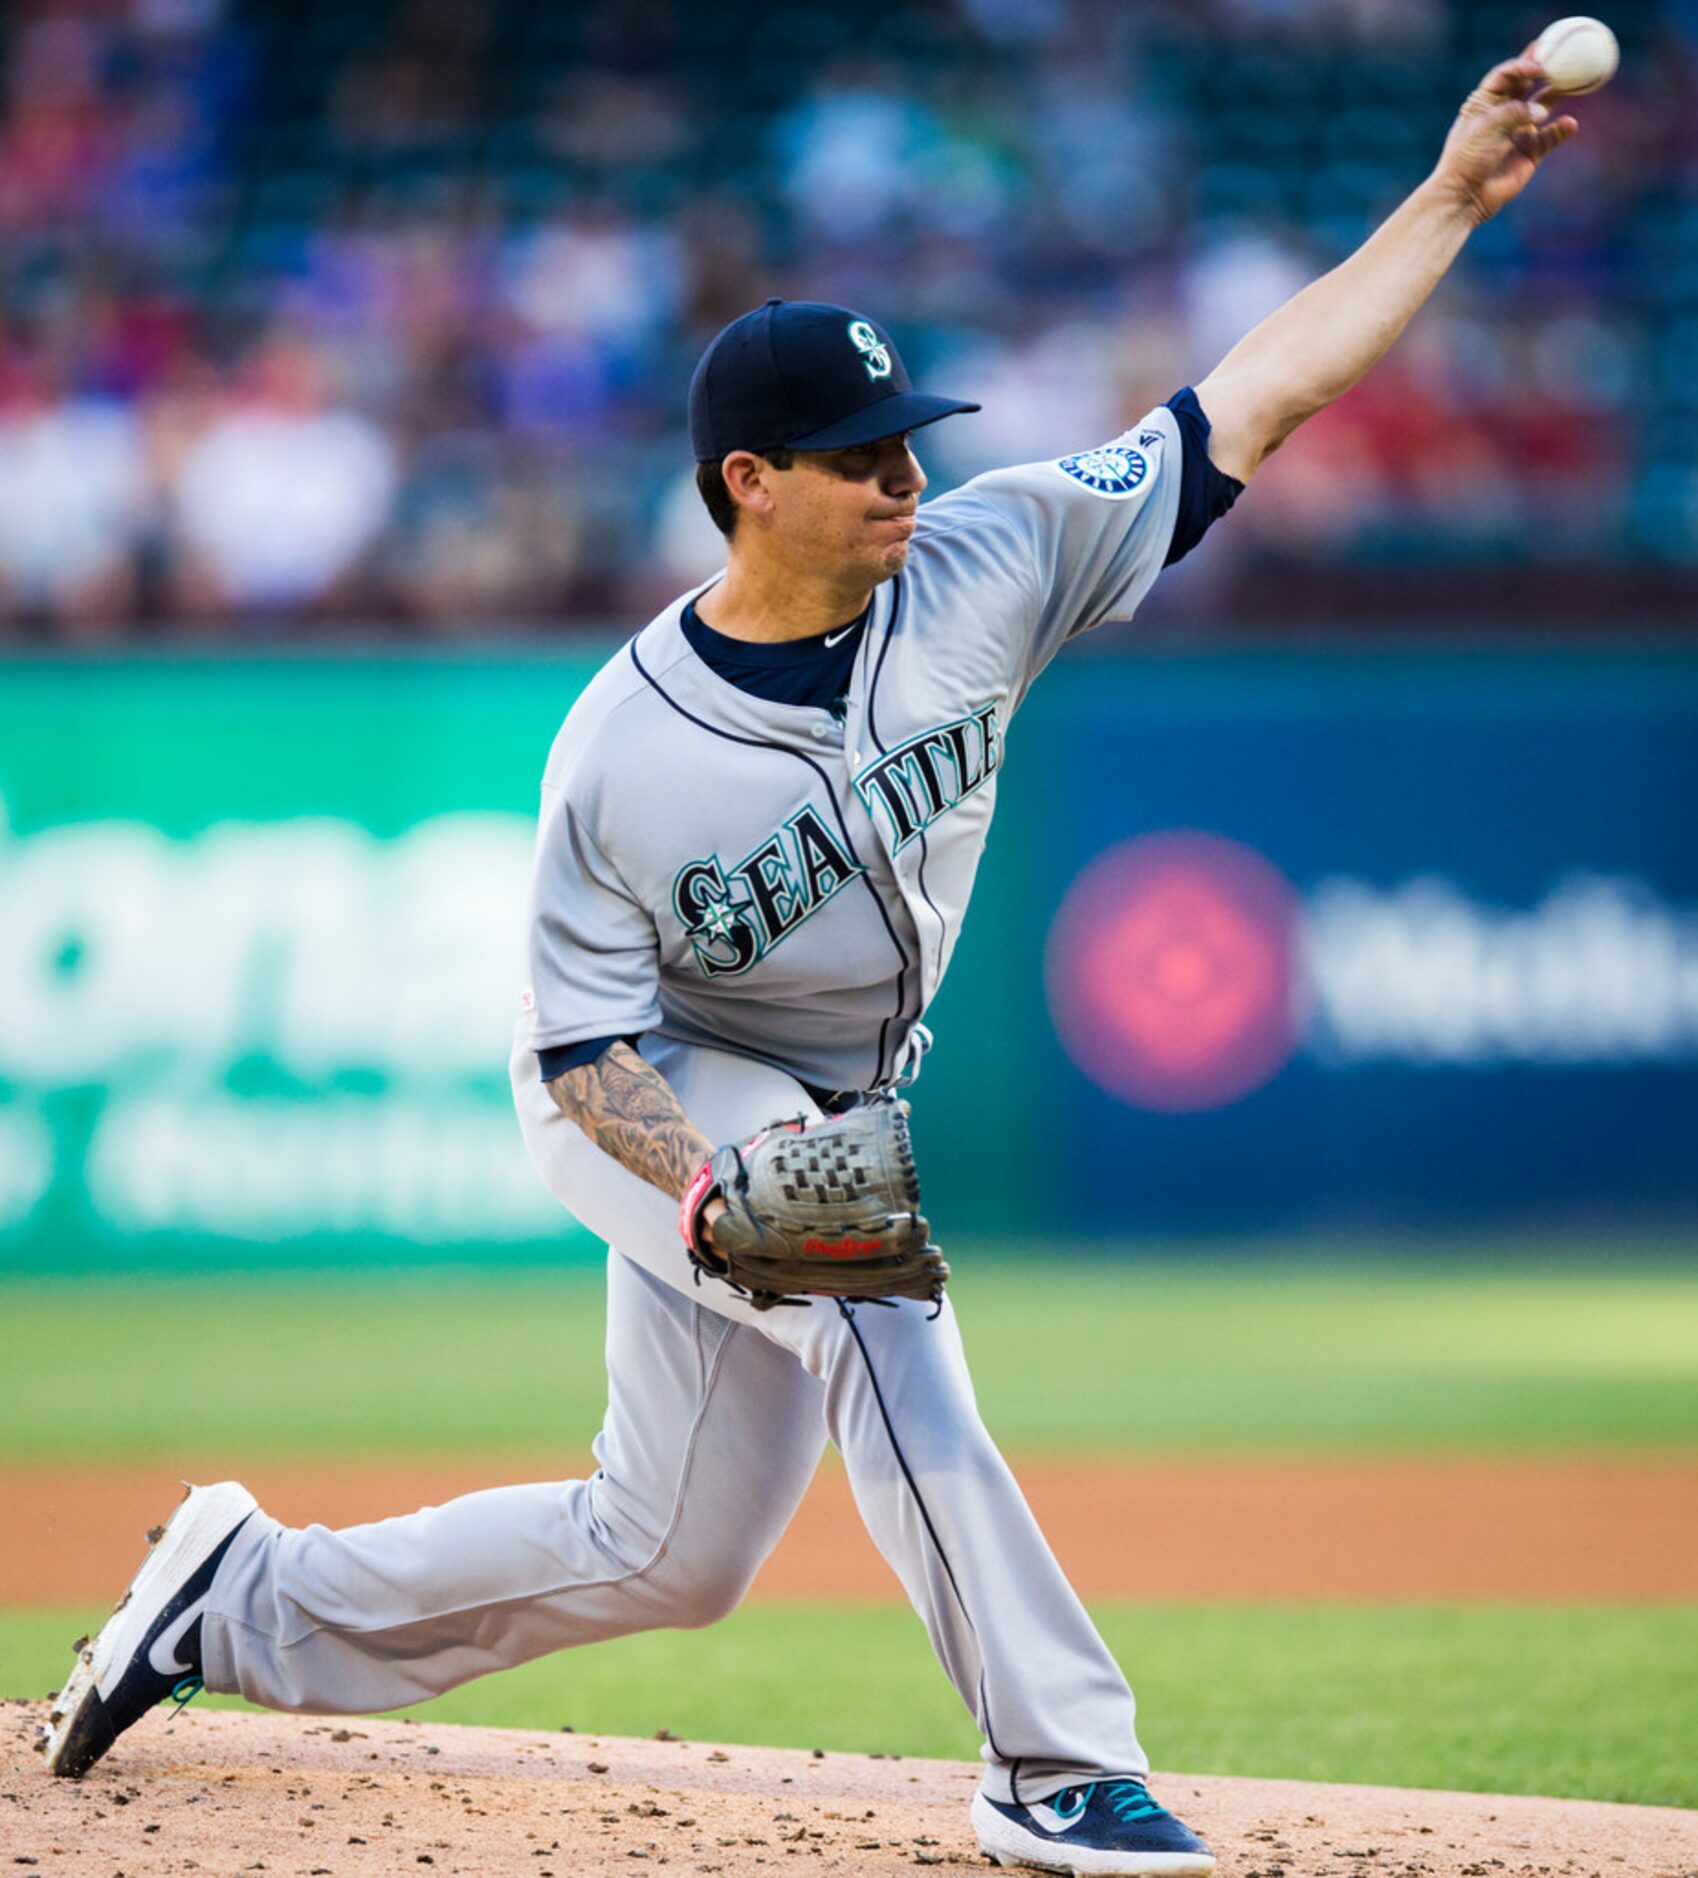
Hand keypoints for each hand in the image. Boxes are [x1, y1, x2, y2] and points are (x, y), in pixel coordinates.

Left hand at [1431, 51, 1578, 224]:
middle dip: (1546, 68)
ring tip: (1576, 83)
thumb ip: (1514, 113)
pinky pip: (1551, 136)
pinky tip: (1570, 124)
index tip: (1540, 63)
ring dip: (1559, 93)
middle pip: (1528, 83)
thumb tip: (1542, 111)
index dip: (1523, 64)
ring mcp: (1518, 131)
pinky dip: (1562, 130)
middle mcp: (1503, 113)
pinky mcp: (1530, 152)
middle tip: (1565, 55)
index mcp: (1485, 103)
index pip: (1506, 75)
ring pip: (1544, 106)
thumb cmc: (1468, 158)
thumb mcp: (1487, 128)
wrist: (1465, 197)